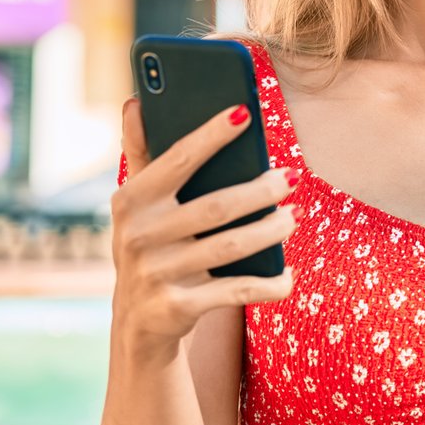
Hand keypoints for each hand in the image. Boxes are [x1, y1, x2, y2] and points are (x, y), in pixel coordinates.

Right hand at [110, 96, 298, 358]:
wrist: (139, 322)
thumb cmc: (151, 245)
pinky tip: (289, 274)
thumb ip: (143, 155)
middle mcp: (137, 237)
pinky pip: (236, 291)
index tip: (244, 112)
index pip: (177, 160)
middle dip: (260, 191)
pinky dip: (269, 283)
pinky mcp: (176, 308)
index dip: (211, 135)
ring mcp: (155, 275)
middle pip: (215, 207)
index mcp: (130, 200)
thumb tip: (135, 101)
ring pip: (230, 247)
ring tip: (293, 217)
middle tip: (291, 178)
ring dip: (271, 231)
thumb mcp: (140, 205)